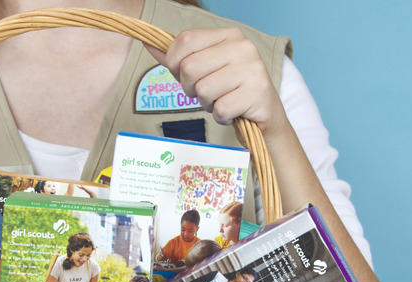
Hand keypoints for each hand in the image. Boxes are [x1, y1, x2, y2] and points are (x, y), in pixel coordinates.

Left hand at [145, 28, 289, 140]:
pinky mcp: (258, 93)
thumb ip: (177, 58)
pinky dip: (221, 117)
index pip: (185, 40)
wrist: (264, 114)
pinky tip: (232, 112)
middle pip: (190, 67)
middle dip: (191, 88)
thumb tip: (148, 43)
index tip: (183, 75)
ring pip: (203, 90)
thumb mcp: (203, 70)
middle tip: (207, 94)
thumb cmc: (228, 90)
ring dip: (207, 104)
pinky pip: (220, 109)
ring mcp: (253, 69)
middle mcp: (243, 47)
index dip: (174, 63)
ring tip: (222, 101)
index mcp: (228, 35)